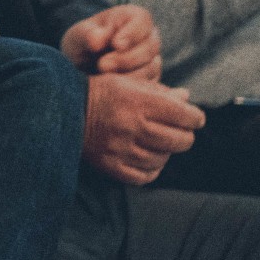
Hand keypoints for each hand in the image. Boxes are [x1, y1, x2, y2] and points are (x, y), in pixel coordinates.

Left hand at [60, 5, 160, 80]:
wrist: (83, 65)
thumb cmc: (83, 43)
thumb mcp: (78, 36)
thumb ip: (87, 35)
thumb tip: (97, 40)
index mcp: (133, 18)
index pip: (142, 22)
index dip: (131, 34)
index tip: (116, 44)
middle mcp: (148, 37)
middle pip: (149, 48)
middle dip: (125, 59)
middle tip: (102, 65)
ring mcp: (152, 59)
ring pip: (150, 69)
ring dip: (127, 76)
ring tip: (103, 76)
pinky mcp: (151, 80)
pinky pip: (148, 87)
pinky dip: (131, 89)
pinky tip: (113, 89)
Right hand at [82, 73, 204, 185]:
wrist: (64, 110)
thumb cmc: (102, 93)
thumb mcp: (130, 84)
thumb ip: (160, 92)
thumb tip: (187, 98)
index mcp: (139, 102)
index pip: (186, 116)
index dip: (195, 117)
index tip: (193, 117)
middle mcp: (132, 126)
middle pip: (181, 141)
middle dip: (185, 135)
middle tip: (180, 131)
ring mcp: (122, 149)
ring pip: (164, 159)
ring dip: (166, 151)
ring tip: (159, 142)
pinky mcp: (112, 166)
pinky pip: (145, 176)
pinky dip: (152, 169)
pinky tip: (148, 157)